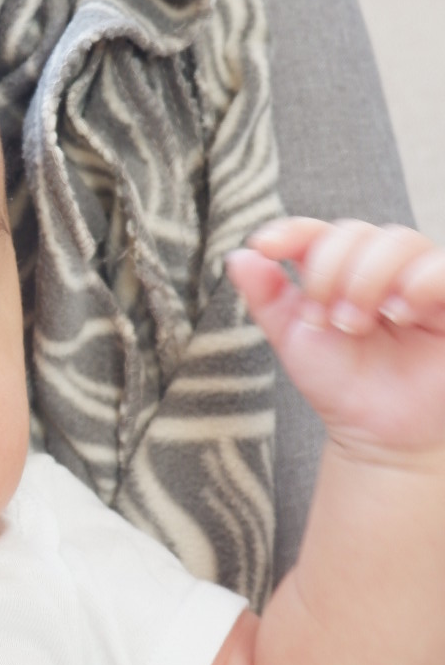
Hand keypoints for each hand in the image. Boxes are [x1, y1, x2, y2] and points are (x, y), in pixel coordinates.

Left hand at [226, 219, 444, 456]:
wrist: (379, 433)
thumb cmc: (341, 385)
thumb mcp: (295, 340)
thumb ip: (266, 298)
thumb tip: (240, 256)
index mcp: (341, 271)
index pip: (317, 233)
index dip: (291, 232)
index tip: (266, 247)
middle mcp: (381, 267)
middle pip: (357, 232)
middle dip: (333, 271)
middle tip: (330, 320)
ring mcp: (419, 280)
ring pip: (399, 240)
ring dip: (370, 277)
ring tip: (360, 323)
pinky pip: (443, 266)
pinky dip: (420, 280)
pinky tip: (402, 312)